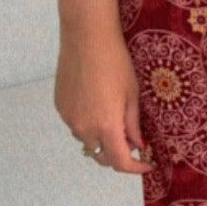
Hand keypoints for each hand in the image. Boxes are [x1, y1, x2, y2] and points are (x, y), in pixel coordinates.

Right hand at [55, 24, 154, 174]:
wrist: (86, 38)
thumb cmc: (116, 62)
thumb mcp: (132, 95)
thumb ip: (133, 125)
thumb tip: (137, 145)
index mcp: (106, 127)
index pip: (120, 162)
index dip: (135, 167)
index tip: (146, 163)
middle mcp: (84, 128)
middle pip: (101, 156)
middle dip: (117, 155)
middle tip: (132, 143)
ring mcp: (69, 119)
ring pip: (86, 141)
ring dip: (100, 139)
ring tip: (112, 119)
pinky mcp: (59, 107)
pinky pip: (75, 125)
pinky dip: (87, 124)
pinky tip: (95, 104)